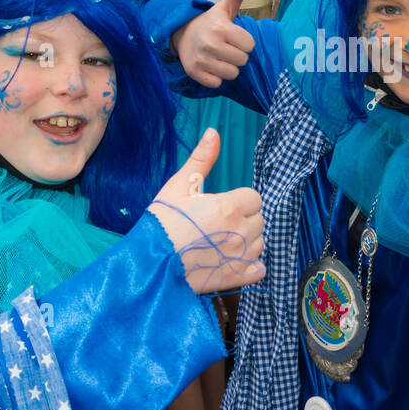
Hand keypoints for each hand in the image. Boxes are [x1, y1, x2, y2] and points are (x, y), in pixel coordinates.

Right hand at [149, 128, 265, 294]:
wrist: (149, 265)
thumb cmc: (161, 224)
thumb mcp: (178, 186)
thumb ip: (201, 159)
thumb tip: (213, 132)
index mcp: (230, 206)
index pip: (254, 198)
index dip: (238, 201)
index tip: (221, 206)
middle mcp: (241, 231)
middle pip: (258, 219)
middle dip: (243, 219)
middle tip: (217, 224)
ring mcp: (241, 256)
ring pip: (259, 242)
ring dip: (247, 241)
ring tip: (219, 243)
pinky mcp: (238, 277)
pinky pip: (259, 269)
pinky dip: (250, 266)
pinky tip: (231, 262)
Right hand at [170, 0, 256, 87]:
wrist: (181, 32)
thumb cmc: (210, 22)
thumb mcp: (224, 8)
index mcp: (221, 28)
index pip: (250, 45)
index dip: (245, 42)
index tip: (236, 38)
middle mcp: (210, 44)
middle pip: (242, 61)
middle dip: (238, 55)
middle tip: (227, 48)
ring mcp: (201, 59)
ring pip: (232, 74)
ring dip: (228, 67)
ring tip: (220, 57)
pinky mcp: (194, 72)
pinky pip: (217, 83)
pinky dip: (216, 77)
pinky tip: (211, 66)